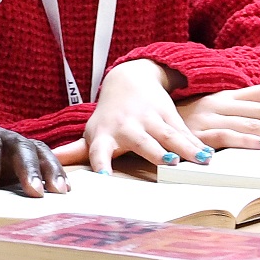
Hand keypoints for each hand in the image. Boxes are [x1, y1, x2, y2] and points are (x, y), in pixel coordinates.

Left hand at [0, 108, 64, 198]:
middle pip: (18, 144)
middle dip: (28, 168)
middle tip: (35, 192)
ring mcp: (11, 144)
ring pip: (35, 149)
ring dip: (48, 169)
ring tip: (59, 192)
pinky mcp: (21, 158)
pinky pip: (42, 158)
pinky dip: (54, 171)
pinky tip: (63, 189)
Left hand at [82, 60, 207, 169]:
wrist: (129, 80)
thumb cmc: (109, 117)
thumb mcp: (92, 132)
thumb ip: (75, 151)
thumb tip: (50, 163)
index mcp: (105, 136)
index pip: (99, 151)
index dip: (101, 163)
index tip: (104, 178)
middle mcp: (128, 128)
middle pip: (142, 141)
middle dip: (154, 151)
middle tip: (168, 163)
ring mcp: (150, 120)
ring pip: (169, 135)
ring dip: (185, 148)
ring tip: (200, 161)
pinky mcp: (169, 115)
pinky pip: (184, 132)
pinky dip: (197, 143)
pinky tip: (209, 154)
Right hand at [176, 81, 259, 151]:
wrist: (143, 117)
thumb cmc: (183, 120)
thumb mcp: (212, 114)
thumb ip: (239, 117)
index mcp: (232, 97)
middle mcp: (227, 103)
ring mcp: (215, 118)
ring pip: (259, 123)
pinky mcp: (203, 135)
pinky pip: (231, 138)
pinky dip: (252, 141)